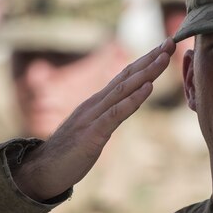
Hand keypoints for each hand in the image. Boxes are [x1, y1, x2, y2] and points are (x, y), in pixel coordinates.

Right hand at [12, 39, 174, 201]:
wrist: (42, 171)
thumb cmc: (68, 153)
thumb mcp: (92, 130)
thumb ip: (107, 117)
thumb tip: (126, 106)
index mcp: (97, 103)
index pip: (124, 77)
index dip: (145, 61)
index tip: (164, 47)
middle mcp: (95, 104)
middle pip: (126, 76)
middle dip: (150, 58)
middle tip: (170, 41)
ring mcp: (93, 117)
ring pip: (124, 89)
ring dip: (146, 73)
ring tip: (164, 58)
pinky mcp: (92, 134)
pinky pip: (116, 114)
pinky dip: (133, 100)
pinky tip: (148, 88)